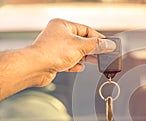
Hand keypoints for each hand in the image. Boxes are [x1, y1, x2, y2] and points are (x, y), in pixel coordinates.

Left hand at [0, 18, 114, 99]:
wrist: (36, 67)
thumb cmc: (51, 52)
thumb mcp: (80, 46)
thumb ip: (96, 46)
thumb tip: (108, 44)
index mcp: (63, 25)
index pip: (86, 29)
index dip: (98, 37)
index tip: (108, 44)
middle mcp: (58, 35)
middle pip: (81, 41)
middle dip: (92, 49)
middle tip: (103, 54)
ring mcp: (55, 48)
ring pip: (75, 52)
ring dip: (85, 57)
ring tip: (94, 61)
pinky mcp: (54, 59)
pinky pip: (68, 61)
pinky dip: (75, 64)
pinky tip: (79, 66)